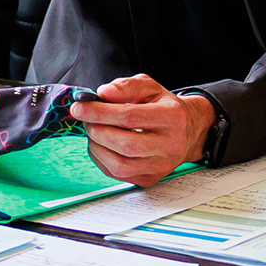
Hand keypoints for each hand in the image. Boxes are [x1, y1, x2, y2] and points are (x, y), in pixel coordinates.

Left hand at [71, 74, 215, 186]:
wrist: (187, 132)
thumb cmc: (164, 108)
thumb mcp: (149, 88)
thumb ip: (126, 87)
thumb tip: (103, 93)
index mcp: (172, 117)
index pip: (129, 117)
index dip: (99, 112)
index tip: (79, 107)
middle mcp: (170, 145)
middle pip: (125, 144)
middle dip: (97, 130)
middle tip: (86, 120)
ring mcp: (161, 166)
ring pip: (120, 165)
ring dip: (97, 147)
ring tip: (94, 132)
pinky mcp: (150, 179)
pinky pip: (118, 174)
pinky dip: (101, 159)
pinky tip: (101, 145)